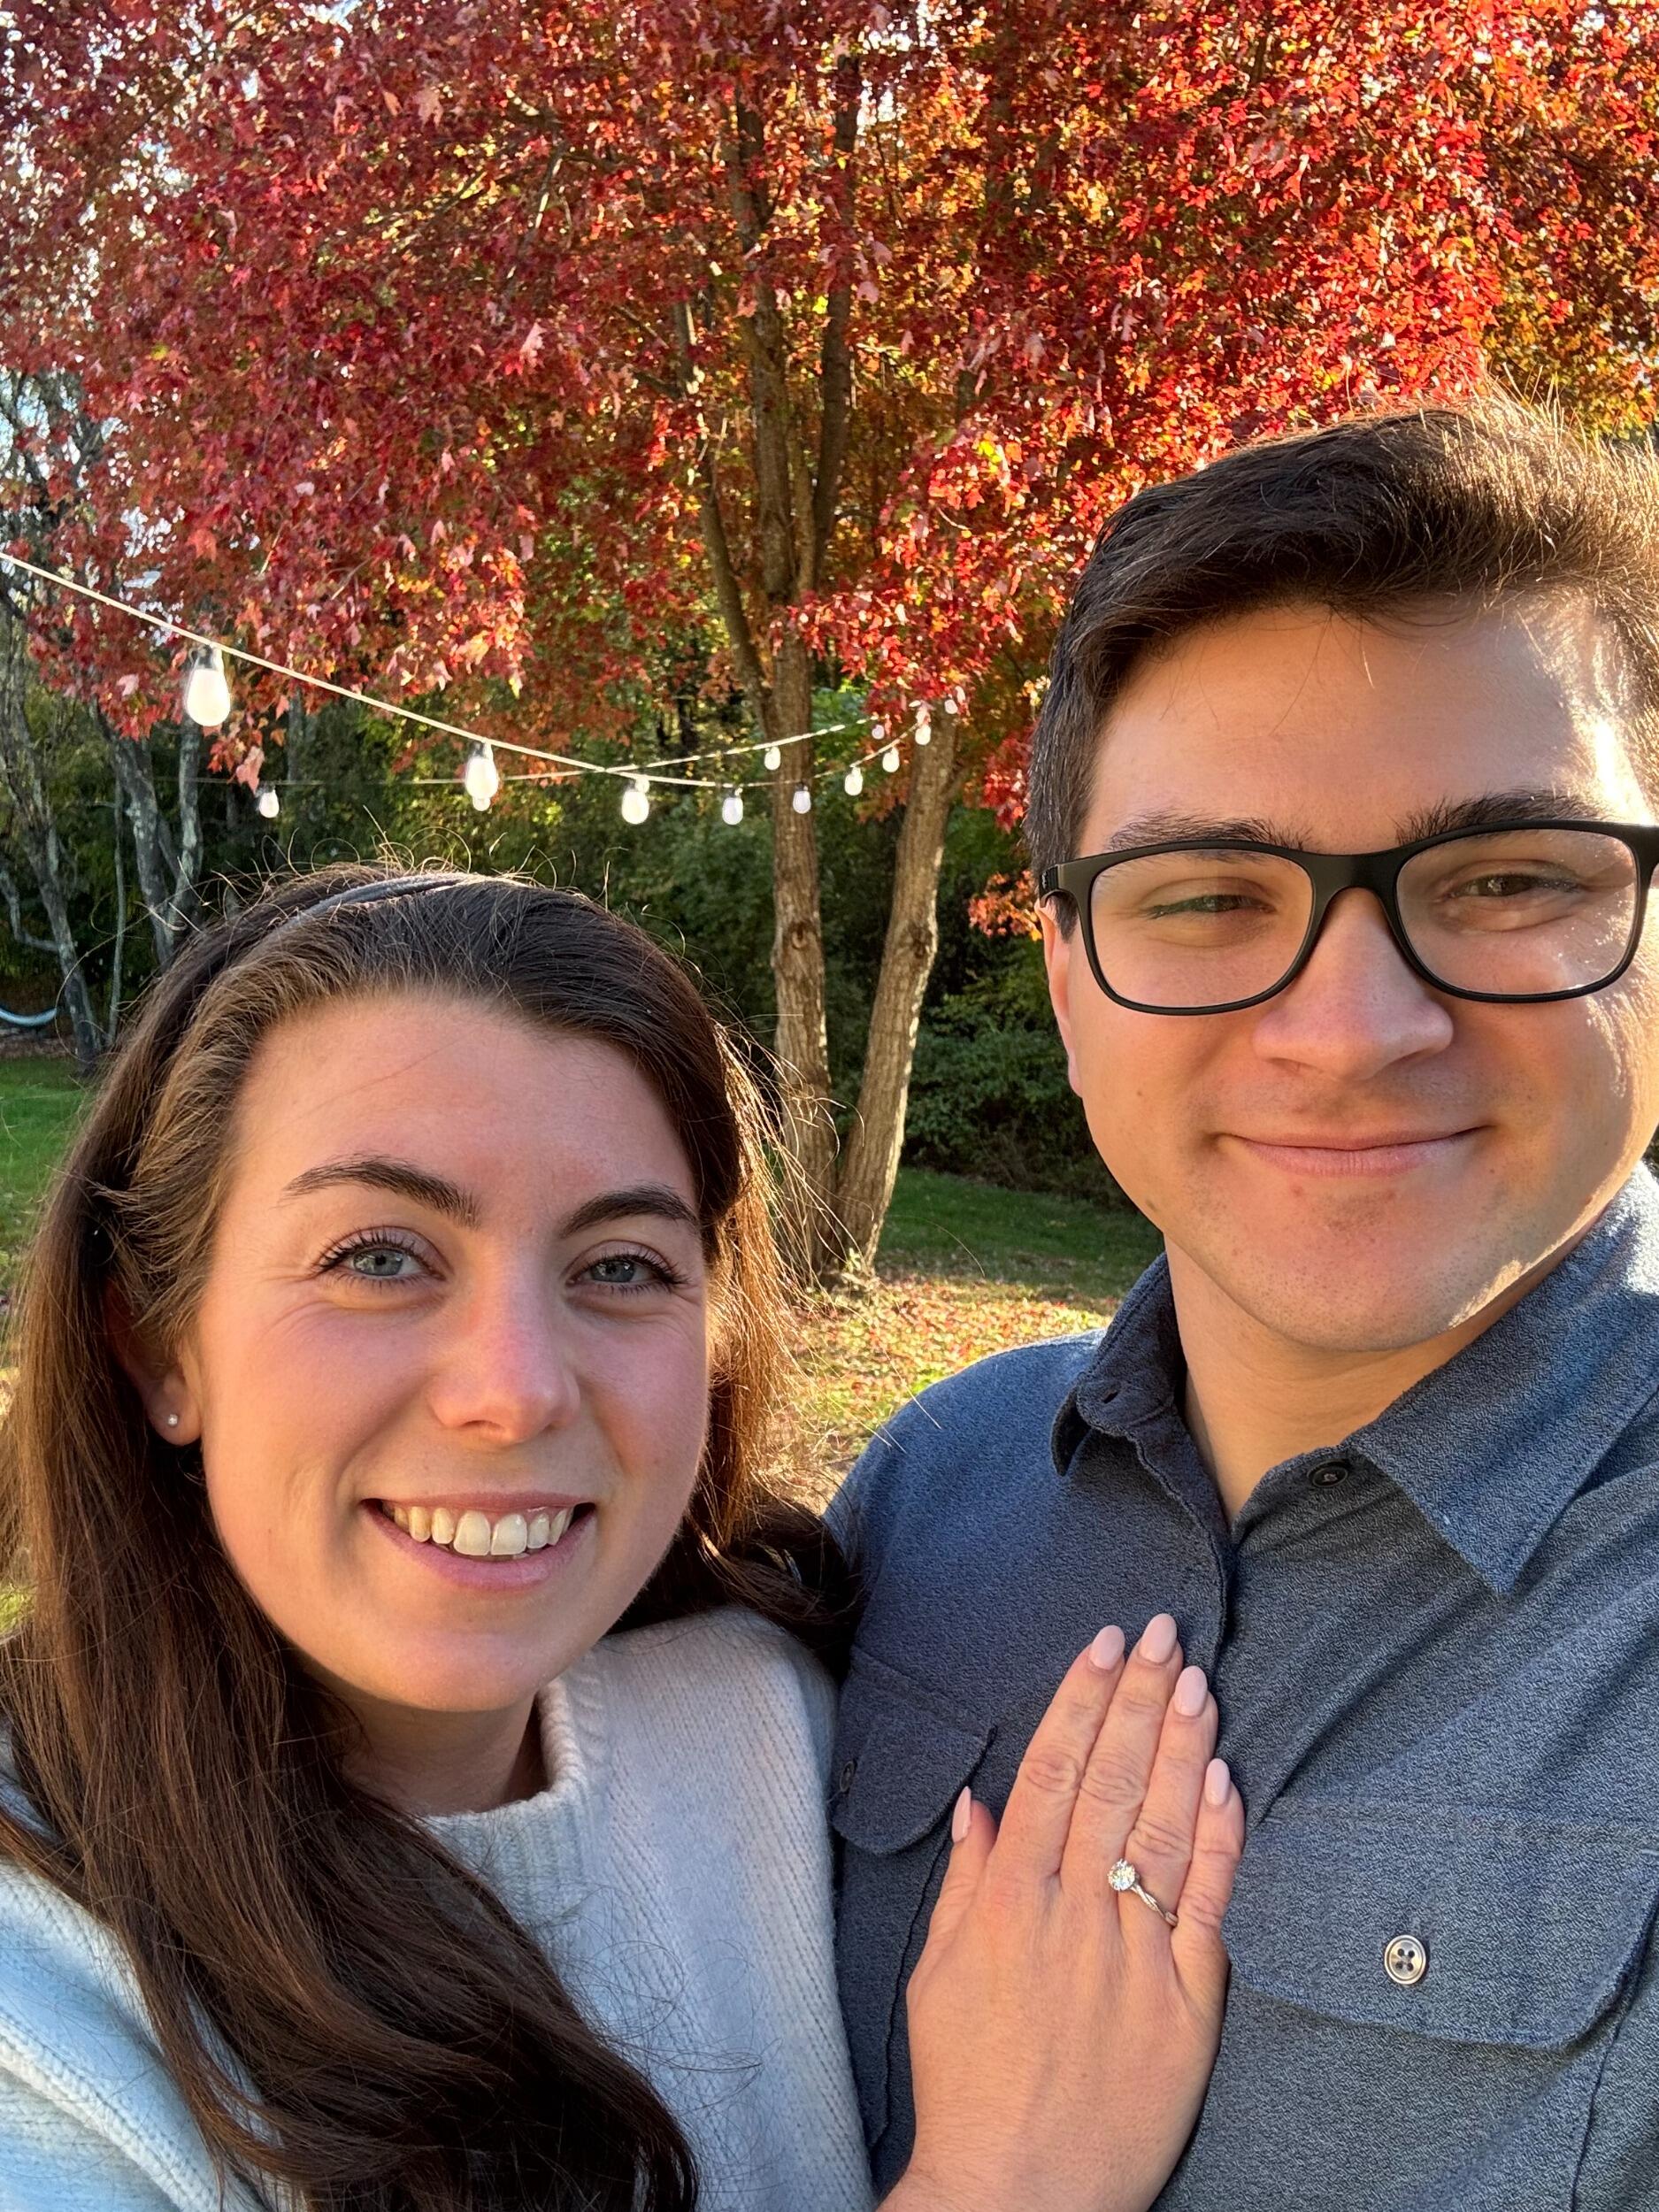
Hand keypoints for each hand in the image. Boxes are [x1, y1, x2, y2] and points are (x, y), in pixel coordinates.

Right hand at [884, 1615, 1243, 2211]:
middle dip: (1140, 1696)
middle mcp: (1075, 1912)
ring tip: (1199, 1680)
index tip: (1104, 1642)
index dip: (1082, 1699)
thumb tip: (979, 1799)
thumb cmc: (968, 2082)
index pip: (1053, 1770)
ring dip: (1184, 1745)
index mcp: (1012, 1899)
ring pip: (1167, 1824)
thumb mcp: (939, 1973)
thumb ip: (967, 1880)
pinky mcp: (1188, 2003)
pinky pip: (1211, 1903)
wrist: (1020, 2193)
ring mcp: (1136, 1954)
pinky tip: (1228, 1778)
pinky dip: (1221, 1836)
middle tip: (1165, 1631)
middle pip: (1114, 1780)